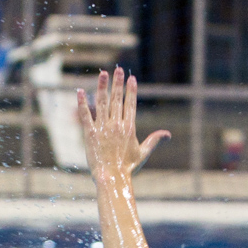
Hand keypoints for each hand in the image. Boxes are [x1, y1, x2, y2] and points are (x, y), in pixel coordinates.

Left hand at [76, 67, 169, 181]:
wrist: (112, 178)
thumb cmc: (128, 168)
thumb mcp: (143, 153)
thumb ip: (154, 140)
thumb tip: (167, 134)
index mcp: (129, 128)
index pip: (130, 104)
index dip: (131, 90)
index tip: (131, 79)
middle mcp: (116, 125)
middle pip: (117, 99)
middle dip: (118, 83)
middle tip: (118, 70)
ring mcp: (102, 128)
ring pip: (102, 103)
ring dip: (102, 87)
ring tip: (103, 74)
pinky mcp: (89, 134)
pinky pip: (85, 115)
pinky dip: (82, 103)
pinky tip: (79, 92)